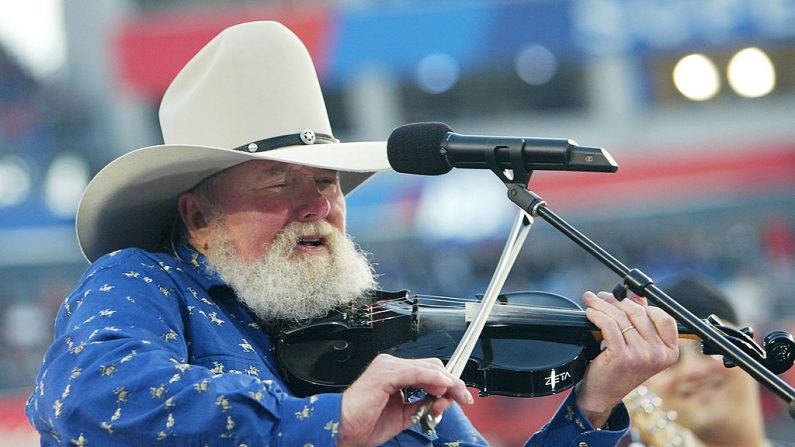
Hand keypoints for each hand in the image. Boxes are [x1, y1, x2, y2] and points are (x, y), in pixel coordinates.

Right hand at [337, 353, 473, 446]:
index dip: (448, 383)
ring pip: (427, 368)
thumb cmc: (364, 424)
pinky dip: (431, 379)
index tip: (461, 396)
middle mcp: (392, 366)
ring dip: (445, 383)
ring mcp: (387, 367)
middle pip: (432, 367)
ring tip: (454, 396)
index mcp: (395, 373)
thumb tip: (442, 401)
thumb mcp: (404, 416)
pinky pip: (414, 372)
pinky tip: (441, 386)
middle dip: (452, 382)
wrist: (342, 429)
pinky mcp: (384, 373)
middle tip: (463, 397)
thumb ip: (422, 406)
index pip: (429, 371)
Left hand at [577, 291, 678, 427]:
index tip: (624, 297)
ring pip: (621, 318)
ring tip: (592, 302)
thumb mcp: (637, 345)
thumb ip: (641, 321)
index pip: (663, 317)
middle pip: (638, 313)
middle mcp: (659, 354)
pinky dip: (597, 315)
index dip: (643, 304)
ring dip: (602, 306)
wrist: (603, 394)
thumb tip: (637, 295)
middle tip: (601, 297)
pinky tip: (590, 313)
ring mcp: (642, 356)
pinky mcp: (623, 356)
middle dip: (616, 301)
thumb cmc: (620, 368)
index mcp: (670, 351)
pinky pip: (609, 325)